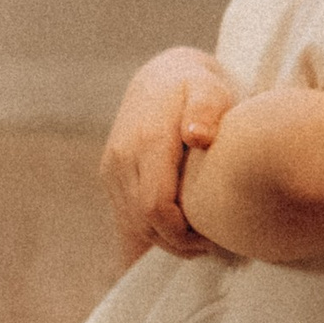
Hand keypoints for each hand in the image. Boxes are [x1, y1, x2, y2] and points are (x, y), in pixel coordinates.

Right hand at [102, 46, 237, 262]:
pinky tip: (172, 245)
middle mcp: (122, 157)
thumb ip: (207, 108)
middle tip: (212, 247)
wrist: (162, 76)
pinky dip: (146, 238)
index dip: (181, 233)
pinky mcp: (111, 177)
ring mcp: (112, 169)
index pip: (155, 206)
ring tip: (199, 243)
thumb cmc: (198, 85)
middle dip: (176, 243)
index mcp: (147, 140)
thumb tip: (197, 136)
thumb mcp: (210, 86)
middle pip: (143, 222)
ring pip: (132, 224)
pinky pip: (124, 219)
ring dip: (163, 242)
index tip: (212, 240)